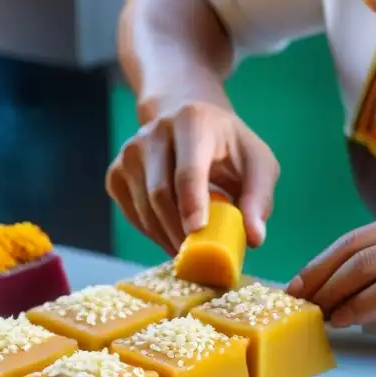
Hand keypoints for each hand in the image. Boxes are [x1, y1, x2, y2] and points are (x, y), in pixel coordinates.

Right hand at [106, 101, 279, 255]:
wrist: (192, 128)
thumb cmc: (230, 149)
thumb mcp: (258, 165)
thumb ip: (259, 198)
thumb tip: (254, 239)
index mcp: (192, 121)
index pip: (187, 169)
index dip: (191, 203)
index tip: (198, 231)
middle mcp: (154, 132)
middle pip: (160, 193)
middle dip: (179, 230)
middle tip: (201, 256)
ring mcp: (130, 152)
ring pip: (144, 208)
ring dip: (167, 237)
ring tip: (192, 251)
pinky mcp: (117, 173)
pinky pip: (133, 214)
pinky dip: (154, 234)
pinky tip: (174, 236)